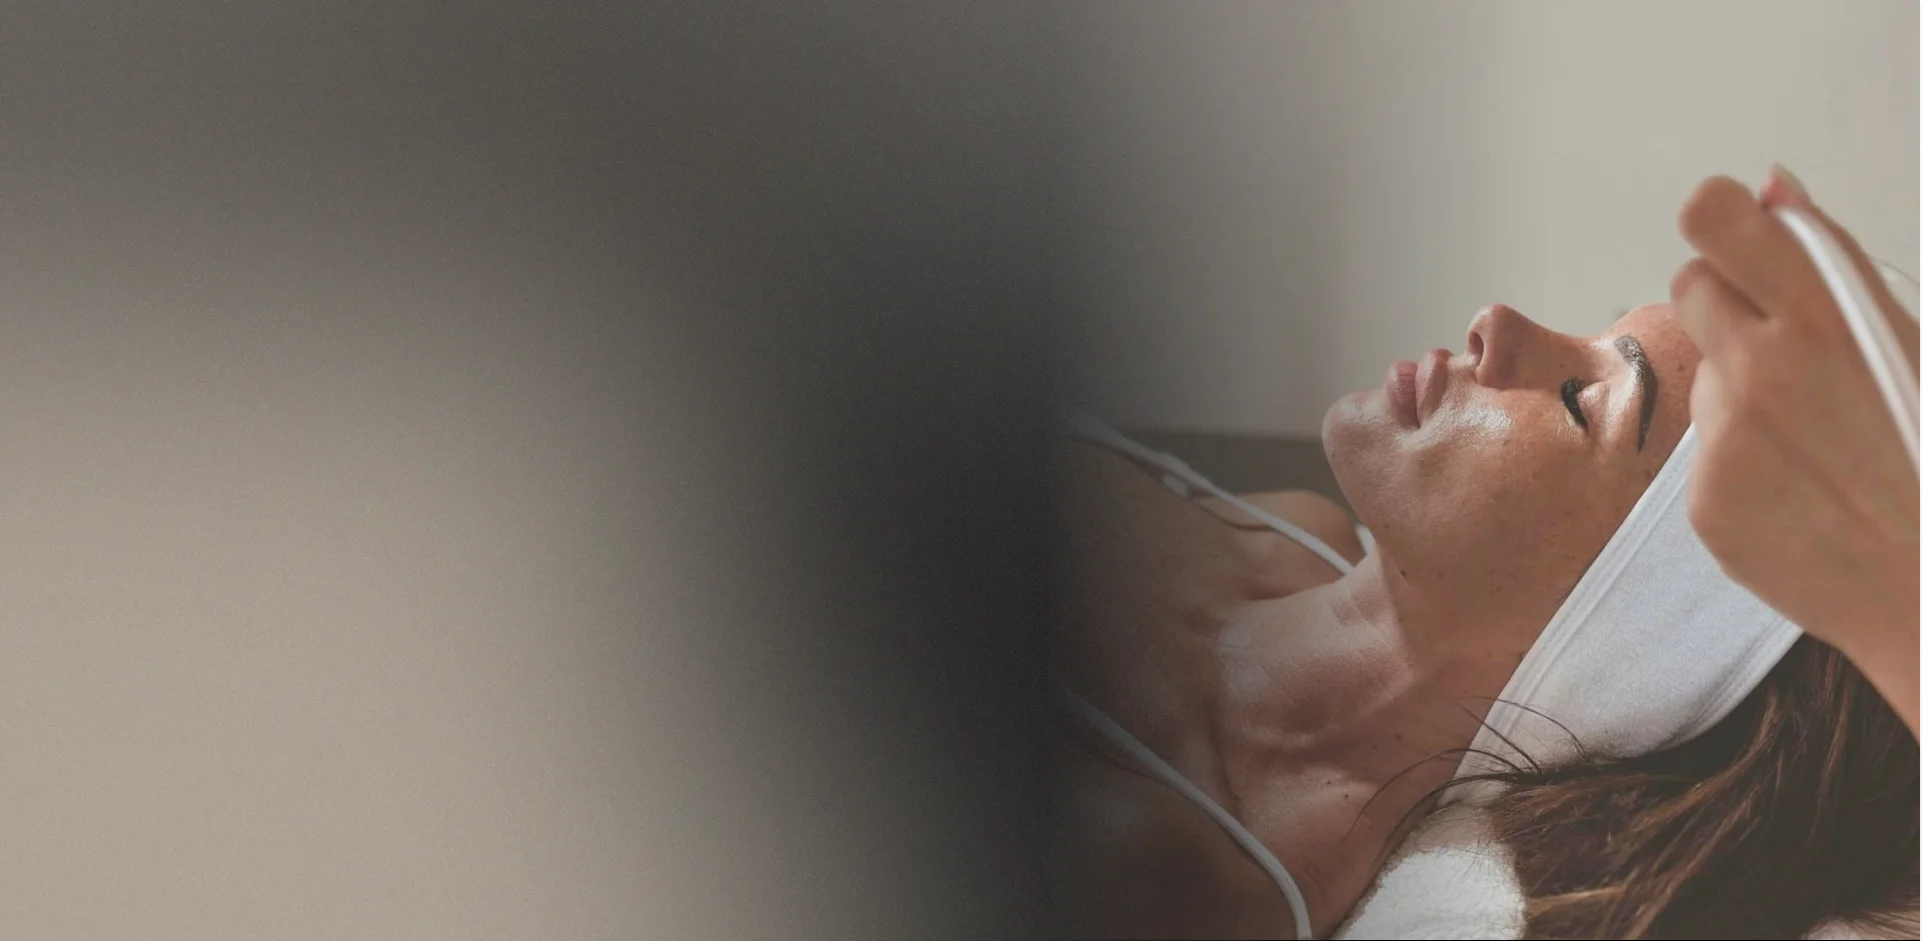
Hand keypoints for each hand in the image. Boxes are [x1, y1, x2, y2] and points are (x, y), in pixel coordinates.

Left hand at [1669, 167, 1919, 733]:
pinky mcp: (1704, 499)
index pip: (1714, 219)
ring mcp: (1726, 439)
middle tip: (1786, 343)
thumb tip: (1771, 188)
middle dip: (1729, 302)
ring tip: (1819, 441)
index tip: (1739, 237)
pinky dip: (1743, 462)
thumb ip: (1833, 265)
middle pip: (1690, 287)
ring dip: (1745, 391)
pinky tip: (1804, 492)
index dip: (1721, 221)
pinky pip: (1706, 452)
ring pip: (1707, 376)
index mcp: (1825, 318)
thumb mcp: (1911, 343)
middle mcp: (1761, 369)